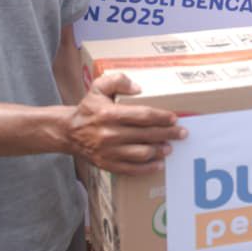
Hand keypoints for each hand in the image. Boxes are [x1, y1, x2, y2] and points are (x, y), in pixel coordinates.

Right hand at [67, 71, 185, 173]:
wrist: (68, 132)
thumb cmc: (88, 109)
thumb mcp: (98, 87)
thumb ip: (117, 81)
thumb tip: (138, 88)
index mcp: (109, 114)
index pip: (142, 116)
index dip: (161, 117)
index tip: (174, 118)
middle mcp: (109, 134)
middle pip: (147, 135)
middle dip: (168, 134)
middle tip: (182, 133)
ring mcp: (109, 152)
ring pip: (142, 153)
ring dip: (159, 151)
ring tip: (170, 147)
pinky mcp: (107, 164)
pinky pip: (131, 169)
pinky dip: (147, 168)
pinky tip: (159, 163)